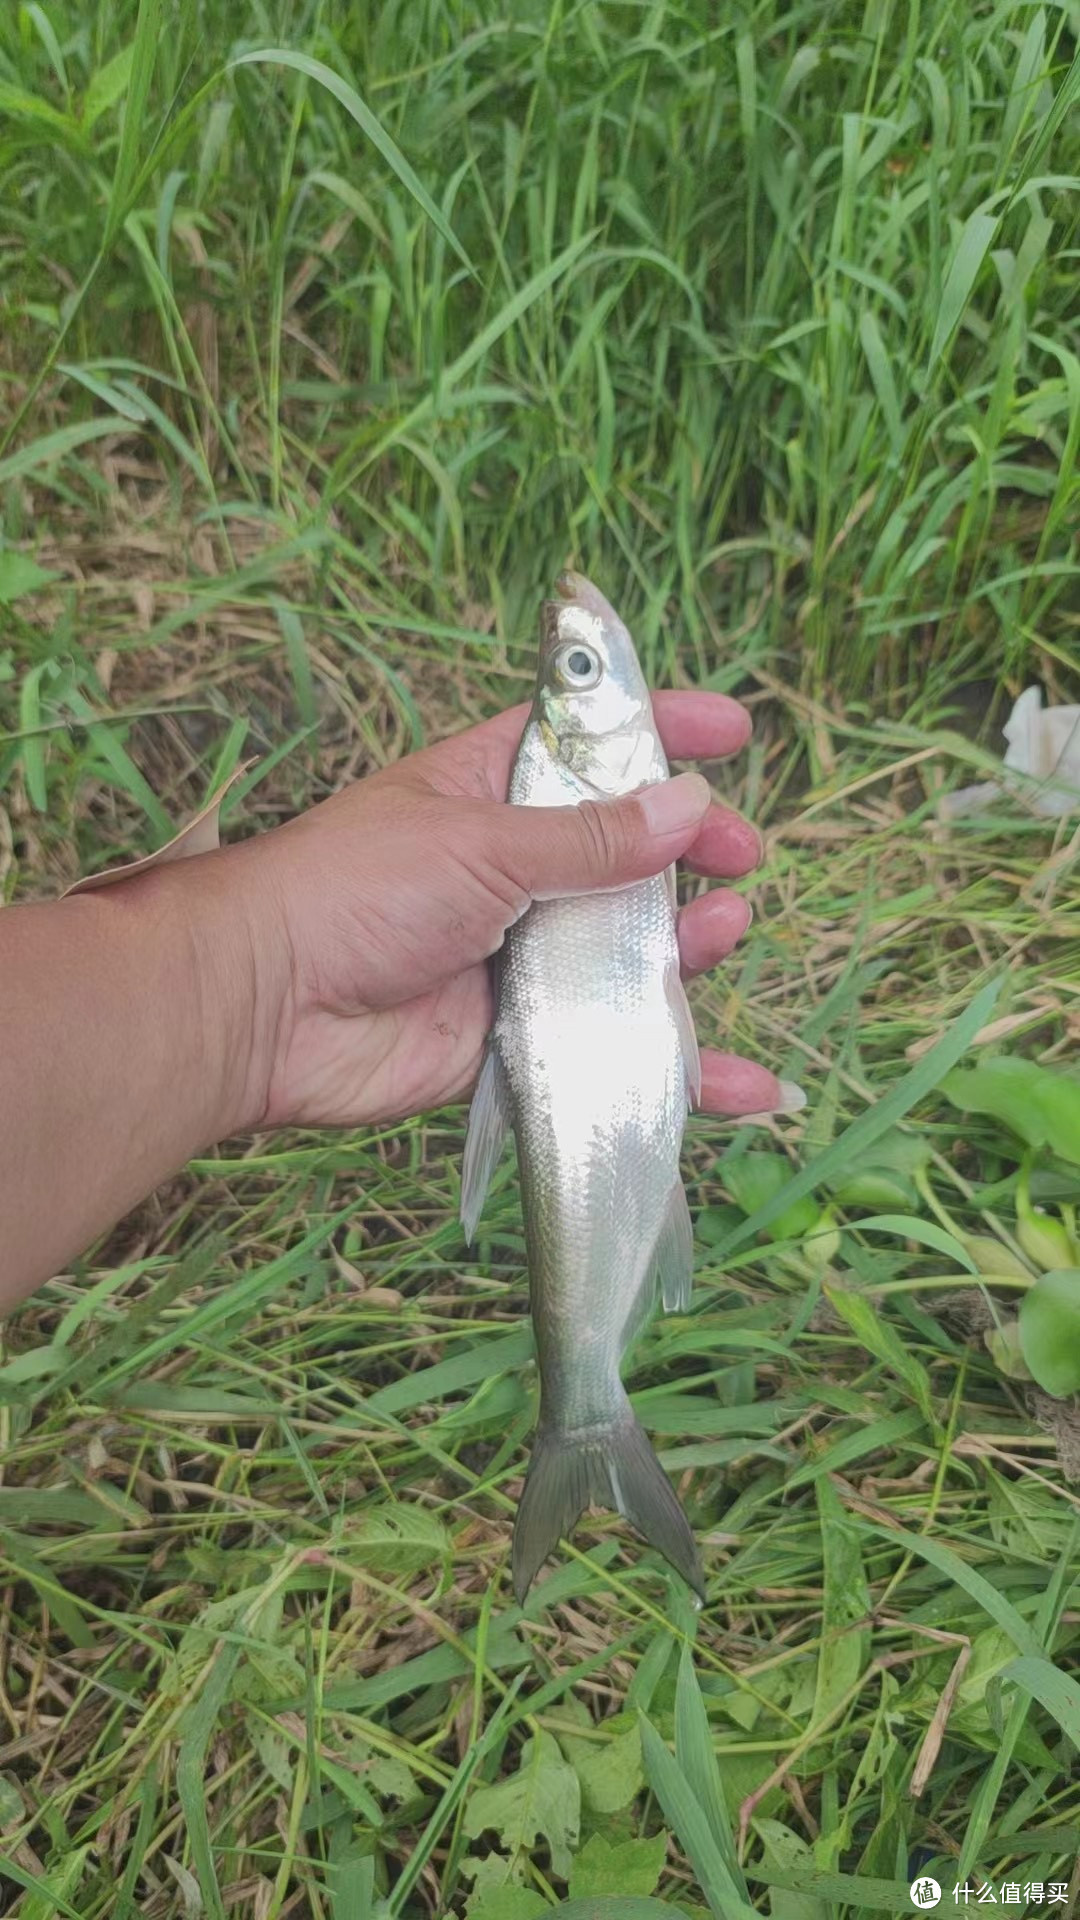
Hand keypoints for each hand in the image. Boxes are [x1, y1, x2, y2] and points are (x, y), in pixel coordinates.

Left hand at [238, 693, 797, 1129]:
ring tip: (724, 930)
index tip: (732, 731)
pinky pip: (609, 1048)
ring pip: (626, 952)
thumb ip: (590, 838)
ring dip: (689, 946)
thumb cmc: (353, 890)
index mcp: (489, 792)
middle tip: (742, 855)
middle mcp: (510, 870)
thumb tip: (689, 804)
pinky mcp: (517, 1038)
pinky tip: (746, 1083)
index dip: (656, 731)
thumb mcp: (481, 841)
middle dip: (690, 850)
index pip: (585, 746)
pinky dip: (677, 1068)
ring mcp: (515, 956)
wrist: (265, 1007)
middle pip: (624, 854)